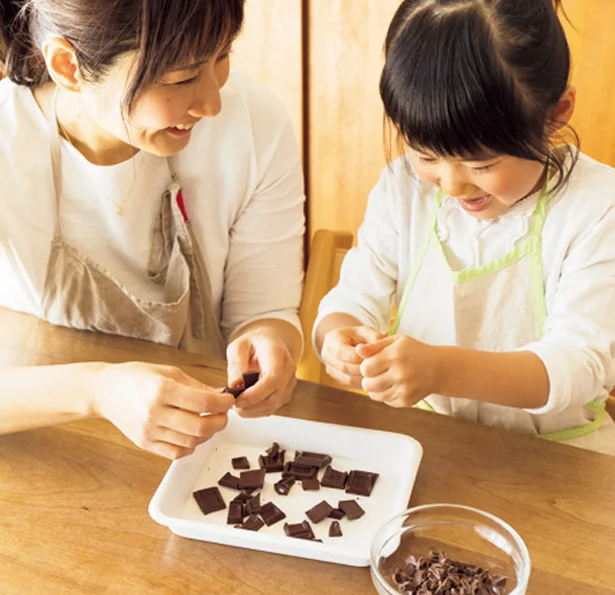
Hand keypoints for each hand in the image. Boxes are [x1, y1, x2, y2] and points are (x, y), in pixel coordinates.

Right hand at [93, 362, 234, 459]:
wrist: (104, 391)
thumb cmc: (136, 376)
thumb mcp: (169, 372)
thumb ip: (196, 385)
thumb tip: (221, 395)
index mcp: (162, 390)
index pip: (203, 402)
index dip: (223, 403)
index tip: (229, 400)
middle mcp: (155, 413)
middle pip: (200, 427)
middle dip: (220, 421)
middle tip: (224, 414)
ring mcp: (149, 431)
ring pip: (191, 443)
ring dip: (207, 434)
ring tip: (208, 422)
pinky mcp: (145, 444)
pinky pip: (176, 453)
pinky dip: (191, 446)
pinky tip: (192, 434)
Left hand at [226, 330, 296, 417]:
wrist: (271, 343)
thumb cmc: (254, 344)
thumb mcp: (239, 345)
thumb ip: (236, 362)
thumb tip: (235, 384)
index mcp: (277, 353)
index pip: (272, 378)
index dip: (255, 393)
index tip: (238, 399)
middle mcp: (288, 369)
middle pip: (274, 396)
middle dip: (251, 405)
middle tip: (233, 404)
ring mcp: (289, 382)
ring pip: (273, 405)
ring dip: (253, 410)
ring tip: (236, 405)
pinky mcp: (286, 393)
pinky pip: (273, 408)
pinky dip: (257, 411)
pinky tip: (245, 406)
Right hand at [321, 326, 383, 387]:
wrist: (349, 342)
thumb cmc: (360, 335)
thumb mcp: (367, 331)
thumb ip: (374, 338)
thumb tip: (379, 351)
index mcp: (331, 339)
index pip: (342, 352)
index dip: (359, 357)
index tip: (375, 357)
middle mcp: (326, 354)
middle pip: (344, 367)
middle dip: (363, 368)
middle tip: (379, 368)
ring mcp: (329, 368)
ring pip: (347, 378)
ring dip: (364, 378)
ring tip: (377, 373)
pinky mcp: (335, 378)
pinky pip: (349, 384)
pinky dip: (361, 382)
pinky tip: (371, 378)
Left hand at [356, 335, 437, 406]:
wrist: (439, 368)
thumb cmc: (414, 351)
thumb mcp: (396, 341)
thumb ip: (375, 345)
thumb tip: (357, 349)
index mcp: (396, 355)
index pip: (366, 367)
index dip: (365, 366)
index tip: (371, 364)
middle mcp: (401, 373)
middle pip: (368, 384)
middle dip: (367, 379)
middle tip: (374, 374)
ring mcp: (405, 389)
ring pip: (375, 395)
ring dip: (374, 389)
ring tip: (381, 380)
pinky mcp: (407, 401)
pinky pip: (386, 401)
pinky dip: (385, 395)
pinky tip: (393, 386)